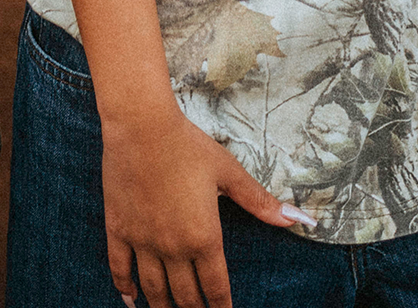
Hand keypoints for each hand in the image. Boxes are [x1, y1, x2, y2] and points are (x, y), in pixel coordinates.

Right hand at [100, 103, 296, 307]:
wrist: (142, 126)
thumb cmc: (188, 145)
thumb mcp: (228, 172)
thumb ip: (260, 201)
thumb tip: (299, 218)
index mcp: (204, 238)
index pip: (216, 289)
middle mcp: (173, 247)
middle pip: (186, 297)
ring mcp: (143, 241)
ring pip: (154, 290)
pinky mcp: (118, 229)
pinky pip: (119, 269)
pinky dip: (124, 288)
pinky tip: (131, 299)